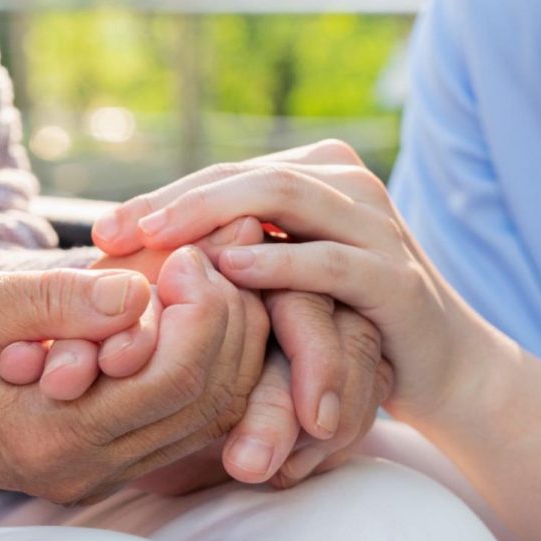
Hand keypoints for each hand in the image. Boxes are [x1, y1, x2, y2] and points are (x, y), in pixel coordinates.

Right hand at [0, 216, 382, 492]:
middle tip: (212, 259)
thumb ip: (53, 301)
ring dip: (228, 344)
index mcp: (51, 435)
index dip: (201, 310)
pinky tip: (198, 316)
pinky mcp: (107, 465)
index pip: (173, 380)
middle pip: (209, 400)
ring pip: (212, 416)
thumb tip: (137, 291)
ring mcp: (101, 474)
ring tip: (213, 279)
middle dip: (229, 321)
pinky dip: (209, 367)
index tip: (185, 255)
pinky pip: (187, 423)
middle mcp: (87, 469)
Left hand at [92, 139, 505, 430]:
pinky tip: (228, 269)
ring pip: (286, 197)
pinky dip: (277, 261)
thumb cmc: (340, 324)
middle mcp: (348, 183)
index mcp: (316, 174)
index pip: (225, 174)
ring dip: (215, 217)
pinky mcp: (396, 278)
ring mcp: (377, 225)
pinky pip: (330, 261)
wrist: (438, 366)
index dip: (161, 197)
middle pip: (248, 175)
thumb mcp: (277, 281)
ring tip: (159, 241)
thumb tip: (124, 257)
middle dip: (176, 203)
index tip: (102, 232)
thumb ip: (226, 251)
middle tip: (116, 234)